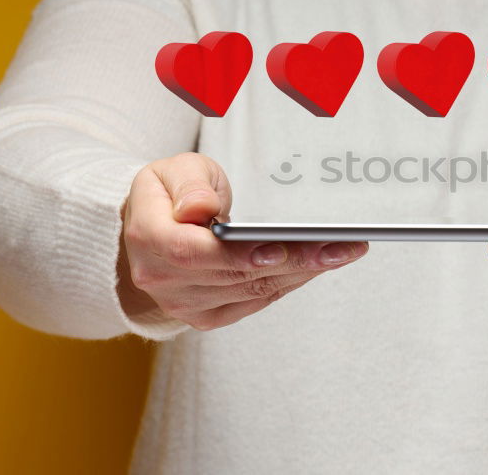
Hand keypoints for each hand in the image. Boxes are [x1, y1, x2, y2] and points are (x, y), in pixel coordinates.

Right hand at [117, 152, 367, 330]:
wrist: (155, 227)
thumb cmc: (170, 193)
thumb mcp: (174, 170)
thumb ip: (188, 185)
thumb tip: (200, 208)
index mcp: (146, 237)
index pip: (194, 253)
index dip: (239, 255)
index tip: (281, 248)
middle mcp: (162, 279)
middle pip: (237, 275)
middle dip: (294, 260)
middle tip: (340, 246)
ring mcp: (185, 303)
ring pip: (254, 290)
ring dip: (302, 271)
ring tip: (342, 251)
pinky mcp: (208, 316)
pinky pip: (257, 300)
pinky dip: (290, 281)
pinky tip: (318, 265)